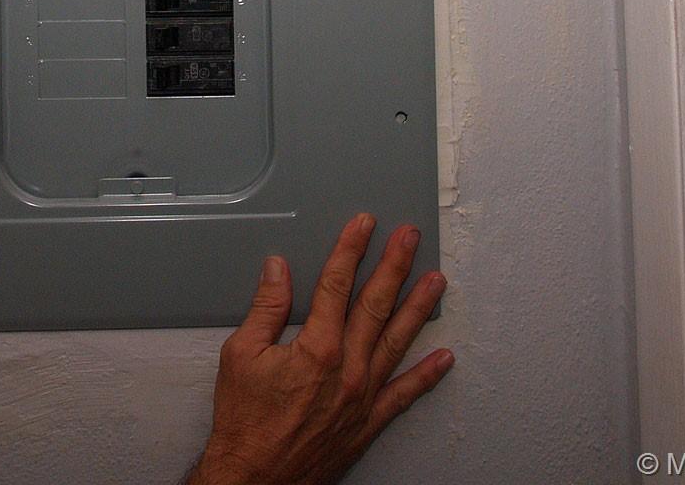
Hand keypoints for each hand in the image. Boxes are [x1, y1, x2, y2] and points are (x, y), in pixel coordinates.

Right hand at [187, 215, 451, 484]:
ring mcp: (362, 397)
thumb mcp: (241, 356)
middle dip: (394, 266)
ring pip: (397, 342)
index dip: (351, 250)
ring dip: (418, 308)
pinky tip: (444, 358)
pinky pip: (404, 395)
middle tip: (410, 238)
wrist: (255, 479)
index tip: (364, 226)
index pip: (337, 286)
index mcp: (316, 349)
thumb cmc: (245, 424)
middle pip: (376, 305)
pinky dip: (426, 375)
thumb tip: (278, 270)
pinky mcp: (368, 422)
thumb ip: (265, 308)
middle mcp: (347, 370)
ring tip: (436, 281)